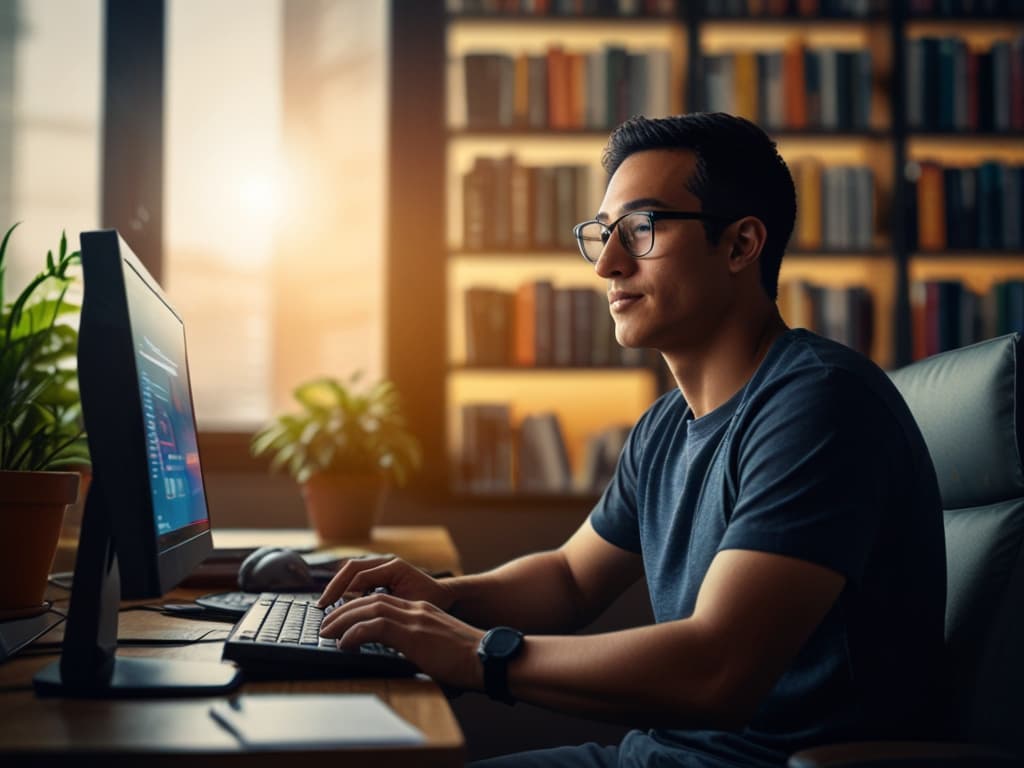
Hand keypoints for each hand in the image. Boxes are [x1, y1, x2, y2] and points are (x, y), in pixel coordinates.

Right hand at [316, 556, 455, 610]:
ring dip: (337, 585)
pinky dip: (344, 586)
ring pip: (351, 569)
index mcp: (394, 566)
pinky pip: (356, 575)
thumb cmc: (430, 602)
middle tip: (322, 605)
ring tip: (325, 604)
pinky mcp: (378, 572)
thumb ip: (388, 605)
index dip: (344, 592)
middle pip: (351, 567)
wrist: (444, 595)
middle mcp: (385, 562)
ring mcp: (381, 565)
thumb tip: (361, 609)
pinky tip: (336, 602)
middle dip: (335, 586)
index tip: (332, 609)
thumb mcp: (410, 606)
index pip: (361, 576)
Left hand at [319, 591, 485, 690]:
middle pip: (370, 600)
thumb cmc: (470, 660)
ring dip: (343, 619)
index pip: (382, 601)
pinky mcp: (413, 633)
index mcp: (422, 611)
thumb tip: (411, 662)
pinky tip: (344, 643)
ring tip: (327, 631)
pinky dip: (355, 632)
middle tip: (325, 623)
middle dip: (344, 610)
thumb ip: (422, 647)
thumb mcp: (439, 648)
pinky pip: (375, 626)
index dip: (359, 608)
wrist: (489, 658)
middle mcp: (416, 609)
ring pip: (368, 608)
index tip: (343, 619)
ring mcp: (415, 619)